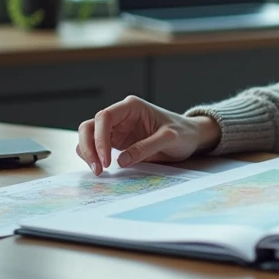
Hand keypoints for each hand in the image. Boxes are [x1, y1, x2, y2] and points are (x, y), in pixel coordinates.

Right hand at [76, 95, 220, 174]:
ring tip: (99, 171)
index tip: (107, 159)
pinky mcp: (116, 141)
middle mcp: (120, 116)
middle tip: (98, 169)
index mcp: (131, 107)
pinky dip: (93, 157)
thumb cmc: (183, 132)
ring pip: (89, 136)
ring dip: (88, 153)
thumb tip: (121, 160)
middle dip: (89, 147)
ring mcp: (116, 129)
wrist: (190, 137)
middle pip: (90, 126)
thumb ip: (146, 147)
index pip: (105, 117)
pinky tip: (101, 169)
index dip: (100, 138)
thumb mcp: (169, 139)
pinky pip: (96, 147)